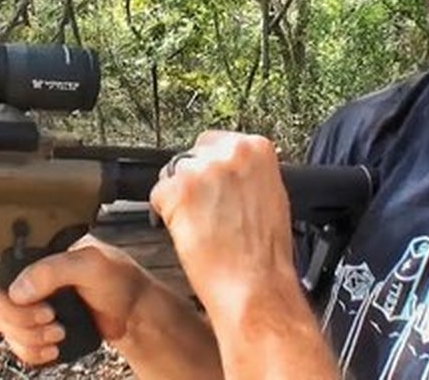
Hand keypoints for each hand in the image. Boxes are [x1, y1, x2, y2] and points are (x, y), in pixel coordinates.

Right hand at [0, 234, 151, 365]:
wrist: (136, 314)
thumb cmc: (122, 283)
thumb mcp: (91, 265)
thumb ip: (53, 271)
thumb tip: (17, 291)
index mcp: (41, 255)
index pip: (1, 277)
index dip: (11, 300)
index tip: (39, 309)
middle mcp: (33, 279)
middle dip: (24, 323)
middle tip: (52, 321)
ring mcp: (35, 304)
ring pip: (6, 329)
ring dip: (29, 339)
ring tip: (58, 334)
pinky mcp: (40, 327)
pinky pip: (18, 345)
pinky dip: (32, 352)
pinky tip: (53, 348)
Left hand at [149, 131, 295, 310]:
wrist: (256, 286)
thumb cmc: (266, 254)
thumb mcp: (270, 196)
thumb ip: (247, 174)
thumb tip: (229, 170)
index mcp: (258, 149)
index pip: (217, 142)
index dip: (210, 170)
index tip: (211, 187)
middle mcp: (231, 152)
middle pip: (192, 156)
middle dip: (193, 182)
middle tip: (205, 213)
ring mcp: (203, 169)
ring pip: (173, 174)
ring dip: (179, 199)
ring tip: (200, 226)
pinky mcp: (179, 190)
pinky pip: (157, 195)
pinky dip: (164, 215)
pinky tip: (187, 233)